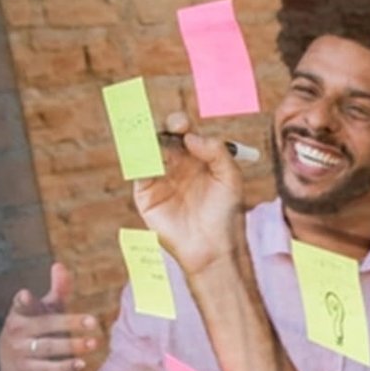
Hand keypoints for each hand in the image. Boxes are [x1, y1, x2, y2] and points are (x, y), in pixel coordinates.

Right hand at [0, 263, 100, 370]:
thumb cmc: (34, 329)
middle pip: (45, 325)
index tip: (25, 295)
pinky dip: (65, 367)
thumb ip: (55, 291)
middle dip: (69, 323)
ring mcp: (21, 352)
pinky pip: (48, 369)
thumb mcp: (44, 310)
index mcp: (20, 313)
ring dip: (72, 346)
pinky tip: (82, 363)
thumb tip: (60, 265)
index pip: (20, 305)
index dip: (23, 301)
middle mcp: (18, 332)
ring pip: (49, 348)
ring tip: (94, 343)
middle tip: (94, 321)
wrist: (14, 366)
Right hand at [133, 111, 246, 278]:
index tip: (183, 125)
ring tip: (154, 138)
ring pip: (147, 150)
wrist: (213, 246)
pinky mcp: (145, 194)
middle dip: (163, 128)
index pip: (184, 132)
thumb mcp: (230, 178)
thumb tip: (190, 137)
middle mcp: (176, 165)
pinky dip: (140, 161)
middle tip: (169, 129)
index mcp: (197, 158)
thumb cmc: (225, 214)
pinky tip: (149, 159)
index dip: (181, 124)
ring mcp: (159, 178)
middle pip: (162, 136)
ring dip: (147, 139)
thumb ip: (216, 152)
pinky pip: (138, 171)